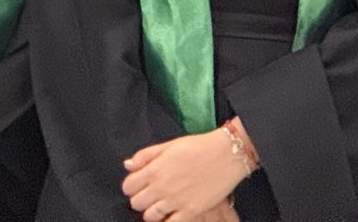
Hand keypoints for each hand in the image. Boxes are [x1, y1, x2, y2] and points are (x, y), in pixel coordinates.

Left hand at [122, 129, 245, 220]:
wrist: (229, 153)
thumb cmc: (202, 146)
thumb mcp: (171, 144)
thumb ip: (147, 154)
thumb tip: (128, 165)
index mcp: (155, 169)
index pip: (128, 186)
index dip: (133, 185)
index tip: (141, 183)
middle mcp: (161, 187)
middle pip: (136, 203)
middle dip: (142, 198)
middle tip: (153, 193)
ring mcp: (175, 201)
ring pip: (149, 216)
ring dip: (153, 211)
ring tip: (164, 203)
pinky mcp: (190, 211)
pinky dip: (168, 220)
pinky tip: (173, 213)